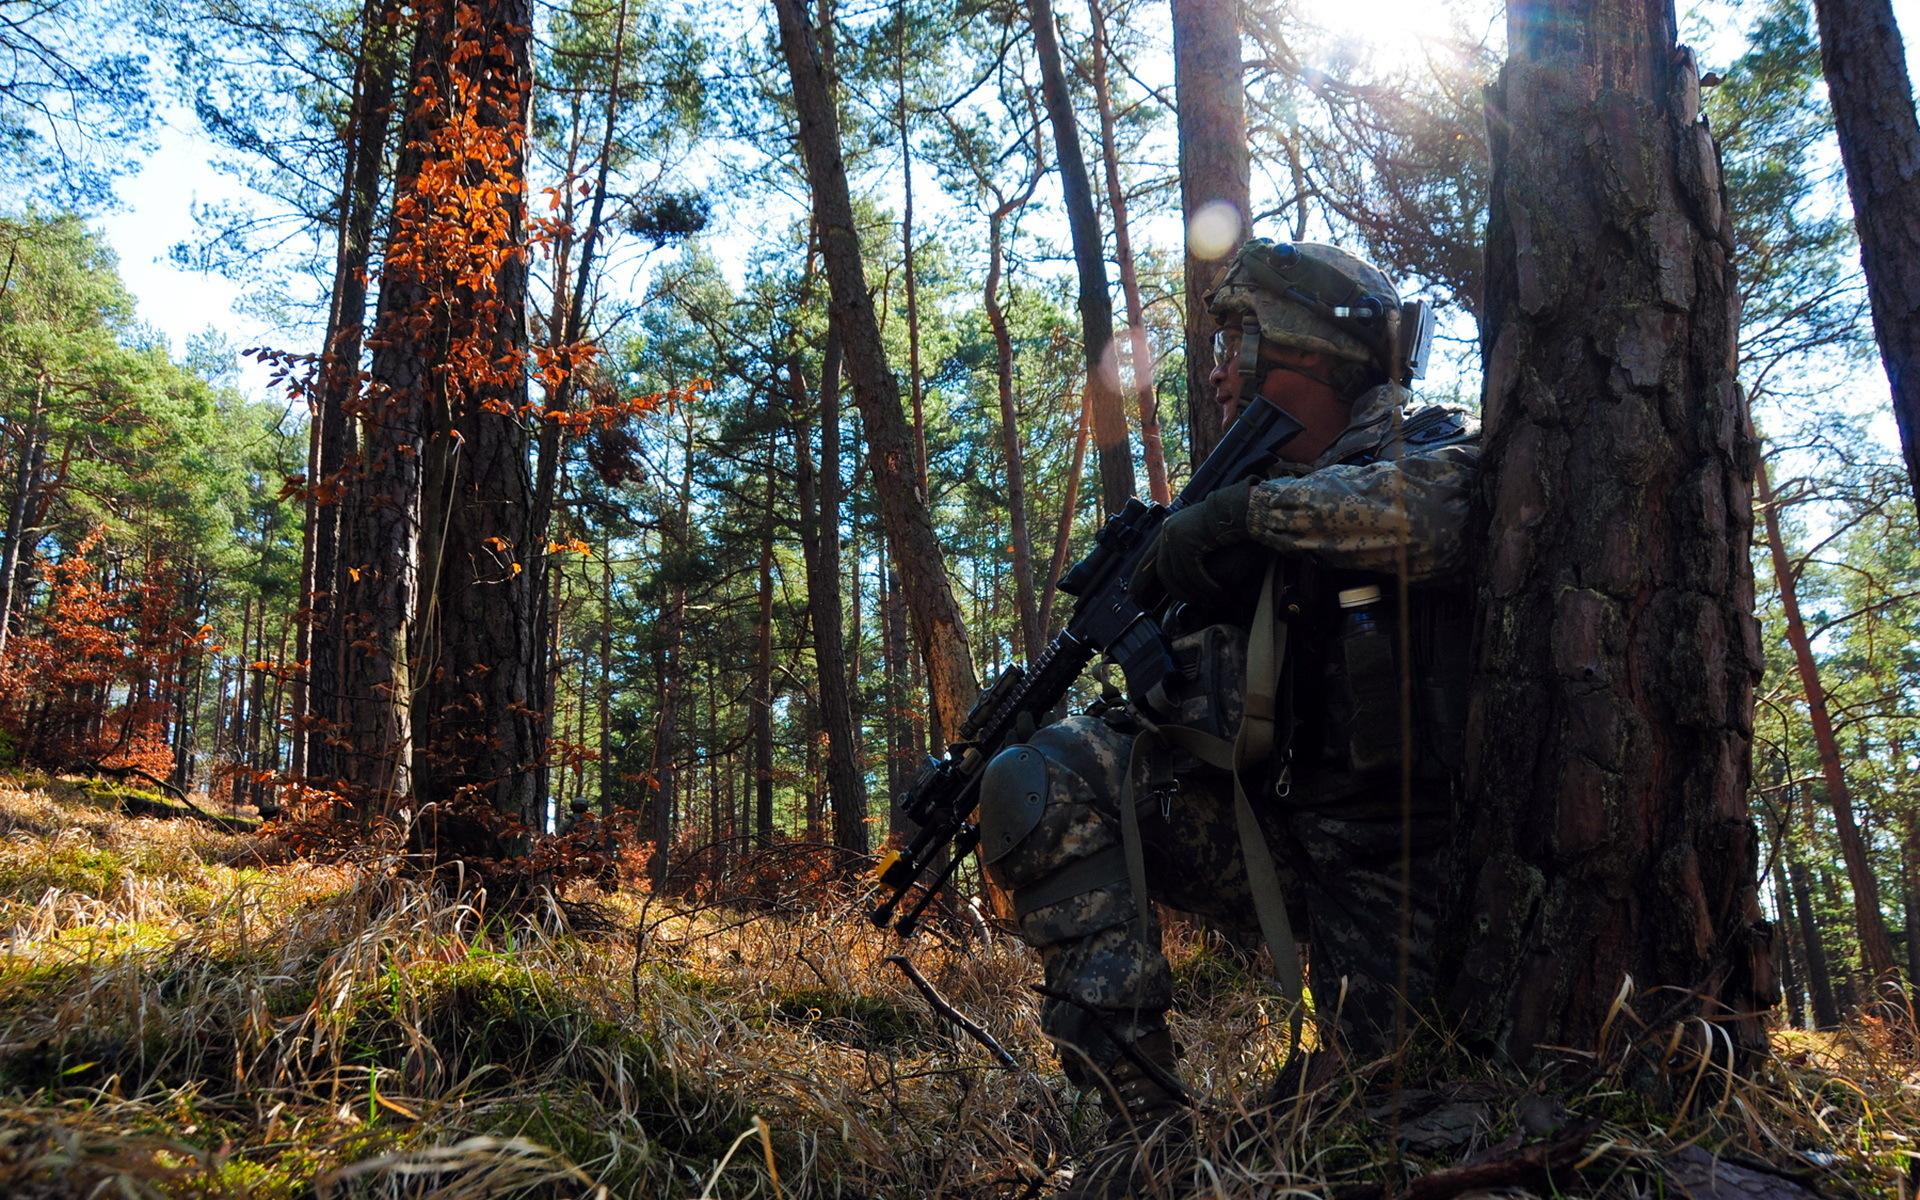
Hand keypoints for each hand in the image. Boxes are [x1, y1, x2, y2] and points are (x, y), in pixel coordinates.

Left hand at [1139, 478, 1258, 604]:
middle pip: (1164, 571)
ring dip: (1195, 592)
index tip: (1133, 594)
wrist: (1236, 507)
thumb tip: (1180, 574)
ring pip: (1180, 576)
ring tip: (1209, 600)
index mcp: (1168, 529)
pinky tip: (1216, 591)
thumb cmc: (1223, 522)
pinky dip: (1205, 585)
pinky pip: (1193, 573)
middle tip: (1191, 604)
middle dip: (1176, 592)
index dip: (1141, 578)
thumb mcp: (1199, 535)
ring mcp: (1176, 536)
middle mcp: (1168, 531)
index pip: (1150, 559)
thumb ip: (1188, 550)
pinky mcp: (1187, 543)